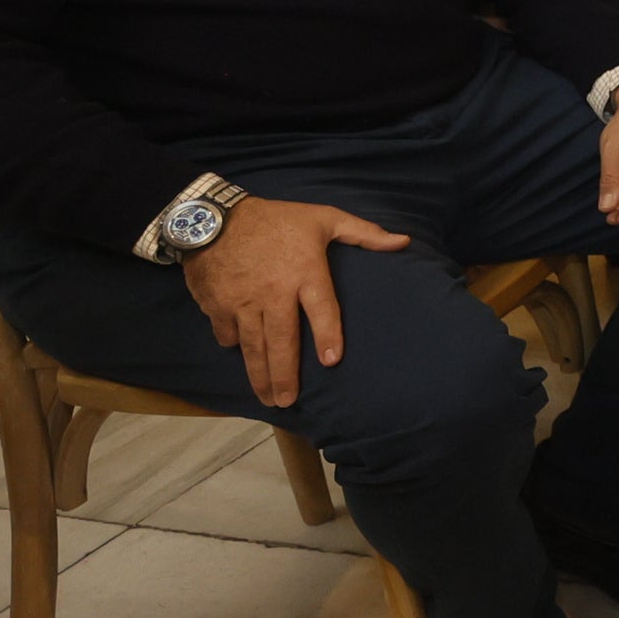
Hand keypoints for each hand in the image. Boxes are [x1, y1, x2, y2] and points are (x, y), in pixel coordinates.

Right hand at [184, 196, 412, 408]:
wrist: (214, 215)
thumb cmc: (277, 219)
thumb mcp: (324, 218)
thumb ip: (364, 233)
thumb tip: (404, 242)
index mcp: (304, 271)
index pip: (321, 308)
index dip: (327, 334)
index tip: (331, 360)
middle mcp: (273, 292)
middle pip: (281, 340)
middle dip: (284, 375)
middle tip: (287, 401)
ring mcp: (242, 301)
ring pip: (252, 345)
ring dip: (259, 374)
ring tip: (267, 398)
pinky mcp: (216, 304)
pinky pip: (226, 333)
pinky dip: (233, 346)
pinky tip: (242, 357)